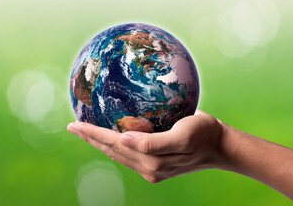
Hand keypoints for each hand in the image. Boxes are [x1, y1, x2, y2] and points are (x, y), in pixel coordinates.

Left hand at [67, 110, 226, 182]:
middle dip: (90, 138)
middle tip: (72, 126)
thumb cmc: (203, 134)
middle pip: (111, 150)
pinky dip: (114, 144)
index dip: (92, 134)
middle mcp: (147, 167)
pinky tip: (109, 136)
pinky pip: (128, 153)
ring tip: (84, 130)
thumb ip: (152, 143)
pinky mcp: (154, 165)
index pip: (114, 144)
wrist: (220, 145)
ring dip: (99, 142)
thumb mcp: (181, 136)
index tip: (74, 124)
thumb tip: (123, 139)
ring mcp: (150, 168)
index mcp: (151, 161)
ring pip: (117, 153)